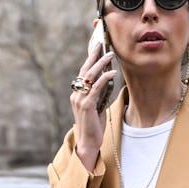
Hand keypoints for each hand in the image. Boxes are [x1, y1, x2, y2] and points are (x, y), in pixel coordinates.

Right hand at [71, 45, 116, 171]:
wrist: (88, 144)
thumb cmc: (93, 128)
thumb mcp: (96, 108)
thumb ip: (99, 95)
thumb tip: (106, 82)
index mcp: (77, 95)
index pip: (83, 73)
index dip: (89, 59)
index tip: (96, 48)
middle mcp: (76, 95)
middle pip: (85, 70)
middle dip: (93, 55)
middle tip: (101, 43)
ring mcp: (80, 100)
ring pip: (90, 76)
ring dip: (101, 64)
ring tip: (110, 55)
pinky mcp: (87, 105)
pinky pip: (96, 88)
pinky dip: (104, 78)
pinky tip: (112, 73)